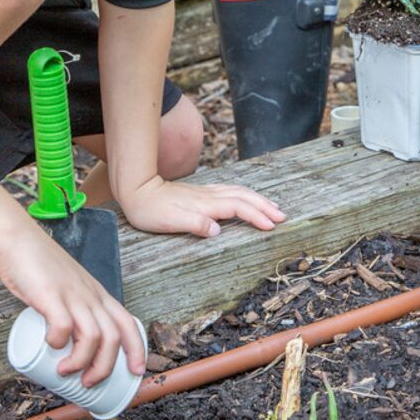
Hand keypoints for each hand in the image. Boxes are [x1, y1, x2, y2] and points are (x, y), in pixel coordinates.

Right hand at [0, 223, 145, 387]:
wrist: (17, 239)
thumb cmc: (40, 266)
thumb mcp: (69, 286)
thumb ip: (73, 306)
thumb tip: (69, 340)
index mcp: (97, 294)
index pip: (127, 323)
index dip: (137, 349)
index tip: (136, 371)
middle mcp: (90, 295)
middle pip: (112, 337)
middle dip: (105, 367)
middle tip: (89, 382)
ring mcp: (71, 294)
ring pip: (92, 335)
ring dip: (82, 361)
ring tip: (66, 371)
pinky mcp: (50, 295)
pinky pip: (62, 325)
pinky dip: (58, 341)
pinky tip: (50, 346)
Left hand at [119, 175, 284, 237]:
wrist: (136, 189)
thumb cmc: (150, 209)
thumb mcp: (169, 221)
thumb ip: (195, 224)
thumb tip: (217, 230)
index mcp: (205, 205)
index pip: (238, 208)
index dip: (256, 216)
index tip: (271, 226)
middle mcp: (208, 196)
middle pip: (244, 197)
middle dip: (265, 206)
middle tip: (282, 217)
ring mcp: (205, 193)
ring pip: (239, 192)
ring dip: (258, 199)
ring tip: (273, 207)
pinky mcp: (200, 193)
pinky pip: (230, 191)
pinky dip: (244, 195)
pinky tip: (246, 198)